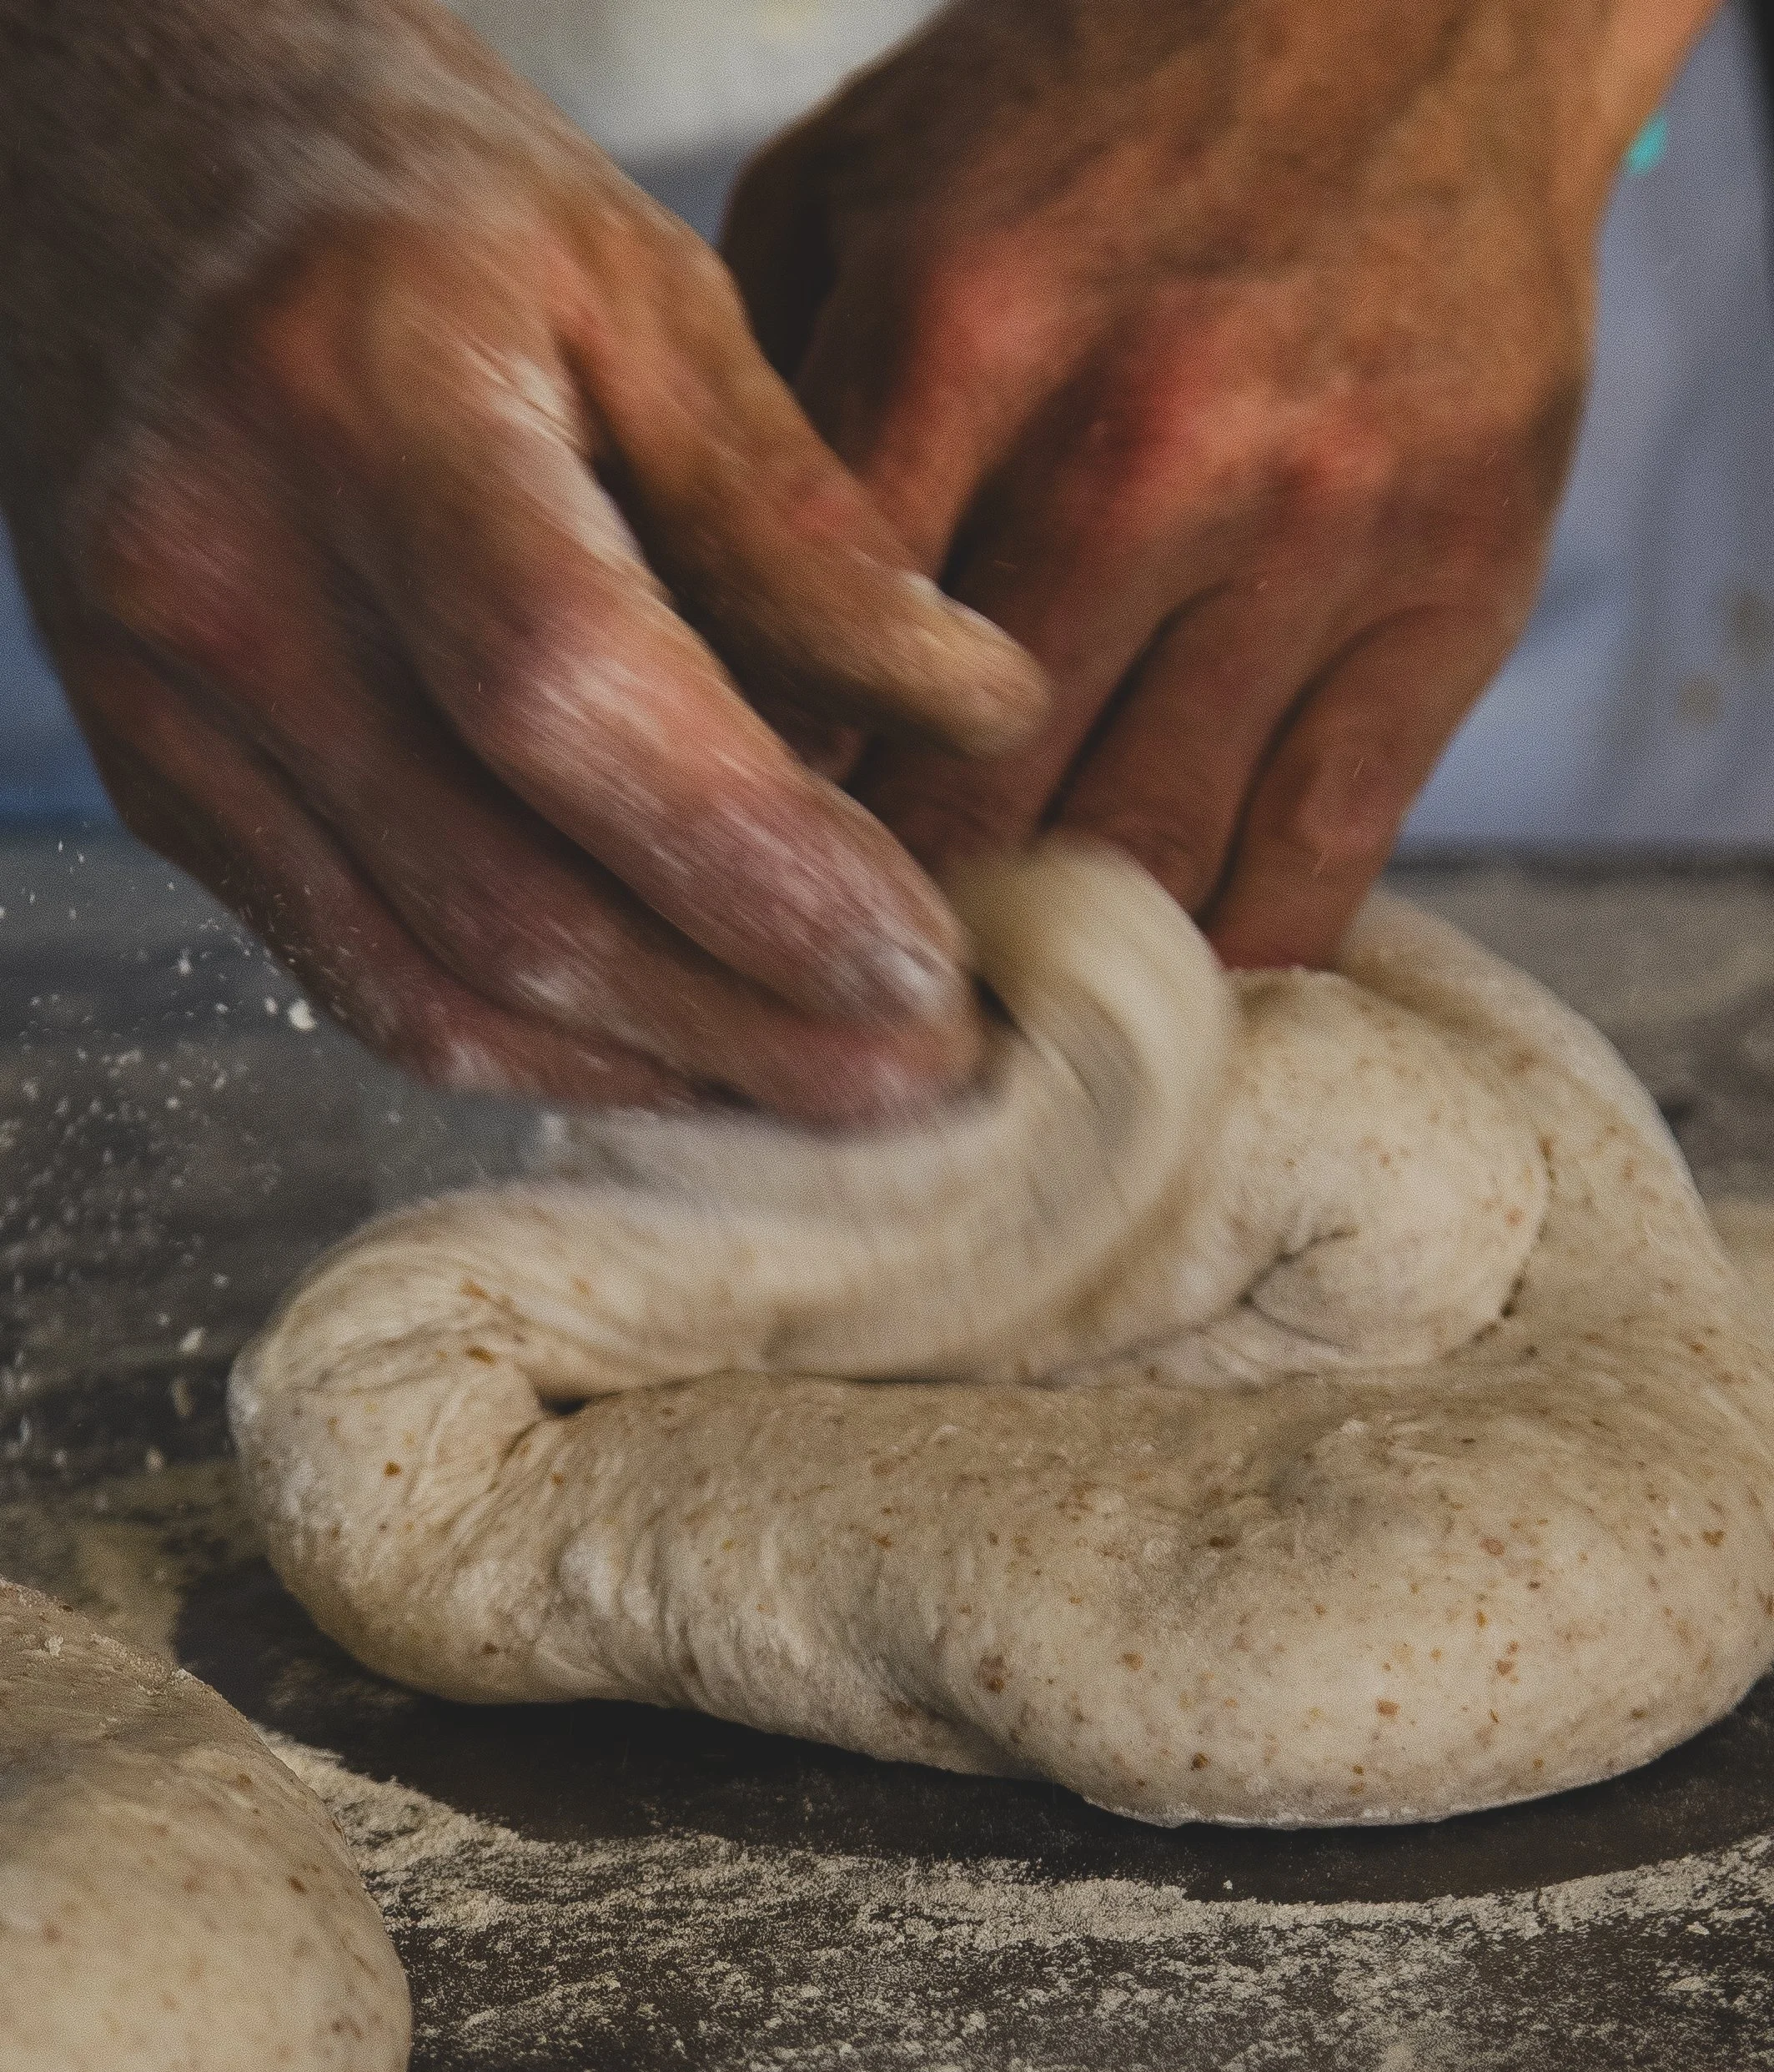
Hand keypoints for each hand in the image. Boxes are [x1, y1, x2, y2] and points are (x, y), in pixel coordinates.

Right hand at [0, 0, 1043, 1116]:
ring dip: (658, 1067)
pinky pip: (370, 985)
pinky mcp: (164, 797)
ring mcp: (165, 710)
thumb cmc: (420, 218)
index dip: (753, 859)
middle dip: (743, 1020)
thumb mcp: (638, 283)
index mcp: (359, 395)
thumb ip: (794, 513)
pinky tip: (686, 1045)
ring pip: (432, 990)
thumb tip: (974, 714)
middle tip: (929, 1065)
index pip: (557, 685)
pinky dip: (547, 1047)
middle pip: (503, 896)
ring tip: (834, 1079)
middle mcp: (221, 573)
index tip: (924, 961)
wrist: (128, 183)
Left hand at [727, 0, 1719, 966]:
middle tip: (843, 1022)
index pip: (807, 682)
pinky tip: (1156, 1001)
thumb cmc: (1096, 114)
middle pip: (968, 807)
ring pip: (1147, 861)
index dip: (755, 832)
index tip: (730, 920)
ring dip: (1056, 977)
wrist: (1411, 8)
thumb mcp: (869, 194)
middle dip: (893, 938)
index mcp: (959, 327)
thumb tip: (684, 674)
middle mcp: (1141, 444)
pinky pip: (1317, 858)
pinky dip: (1225, 960)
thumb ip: (766, 425)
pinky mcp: (1453, 595)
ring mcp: (1314, 530)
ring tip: (988, 1033)